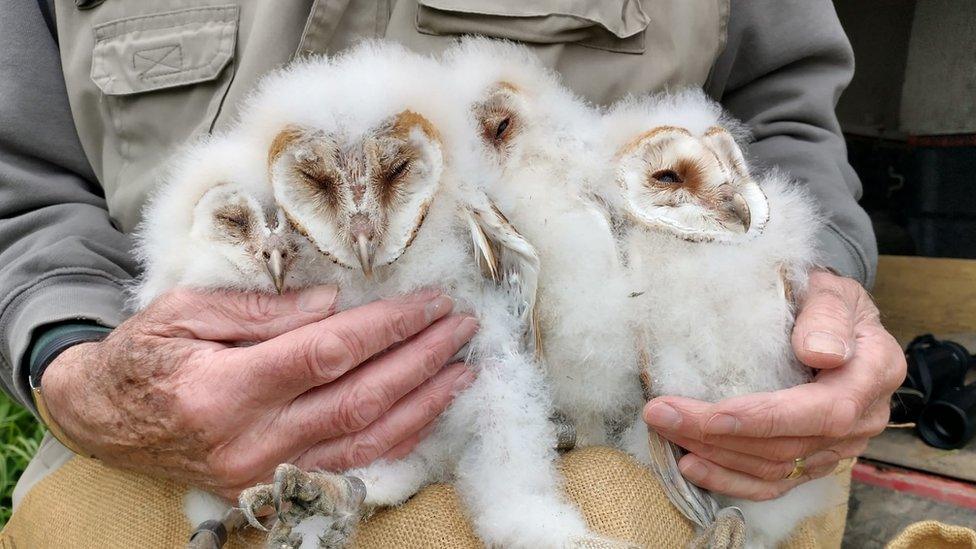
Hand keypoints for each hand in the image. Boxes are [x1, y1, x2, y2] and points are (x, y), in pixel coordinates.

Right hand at [41, 286, 476, 498]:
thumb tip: (333, 304)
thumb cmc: (143, 356)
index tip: (429, 303)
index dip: (388, 326)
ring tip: (462, 370)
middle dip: (421, 360)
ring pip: (365, 440)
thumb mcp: (186, 312)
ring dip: (423, 404)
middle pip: (360, 398)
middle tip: (459, 327)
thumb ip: (262, 311)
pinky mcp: (274, 484)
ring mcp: (266, 471)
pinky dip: (395, 438)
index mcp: (225, 389)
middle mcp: (252, 440)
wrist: (101, 419)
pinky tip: (426, 412)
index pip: (329, 353)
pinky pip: (350, 465)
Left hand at [643, 269, 906, 500]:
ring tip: (667, 433)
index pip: (823, 411)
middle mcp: (863, 418)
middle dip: (718, 435)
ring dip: (715, 456)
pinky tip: (692, 466)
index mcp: (874, 372)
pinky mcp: (816, 459)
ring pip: (776, 469)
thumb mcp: (832, 289)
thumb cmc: (825, 299)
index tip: (712, 414)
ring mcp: (840, 445)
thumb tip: (820, 353)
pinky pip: (775, 483)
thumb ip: (827, 315)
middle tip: (661, 414)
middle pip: (788, 445)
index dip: (765, 418)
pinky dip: (731, 479)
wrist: (833, 316)